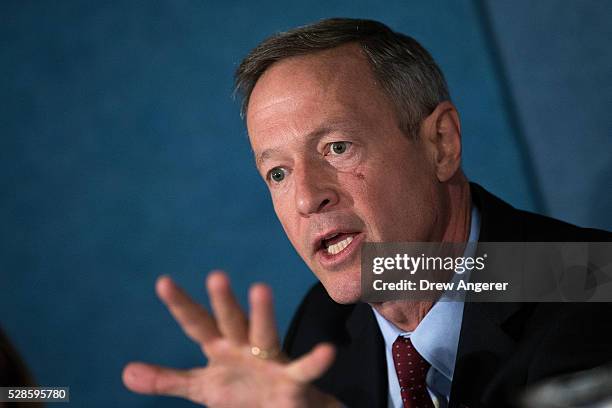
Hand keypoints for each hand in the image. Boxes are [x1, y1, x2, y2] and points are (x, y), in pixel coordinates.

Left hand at [122, 271, 340, 406]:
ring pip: (266, 333)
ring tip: (260, 288)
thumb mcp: (202, 387)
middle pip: (231, 321)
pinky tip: (328, 351)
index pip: (197, 323)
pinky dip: (316, 361)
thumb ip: (167, 379)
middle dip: (223, 301)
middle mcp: (244, 347)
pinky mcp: (292, 380)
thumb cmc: (241, 392)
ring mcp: (269, 360)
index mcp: (220, 348)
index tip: (163, 282)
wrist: (279, 407)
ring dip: (262, 312)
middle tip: (215, 275)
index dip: (180, 305)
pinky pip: (305, 369)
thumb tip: (126, 372)